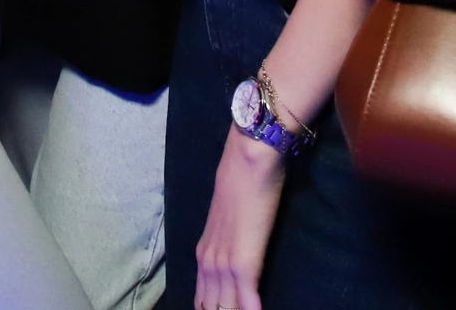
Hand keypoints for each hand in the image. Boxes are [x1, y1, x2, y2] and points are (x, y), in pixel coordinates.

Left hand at [195, 132, 286, 309]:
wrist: (248, 159)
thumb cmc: (242, 182)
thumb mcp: (229, 217)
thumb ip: (229, 239)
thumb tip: (238, 248)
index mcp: (203, 253)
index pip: (203, 297)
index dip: (210, 309)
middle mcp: (209, 262)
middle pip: (211, 306)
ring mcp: (224, 263)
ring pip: (226, 306)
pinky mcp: (244, 262)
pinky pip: (247, 298)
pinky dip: (252, 309)